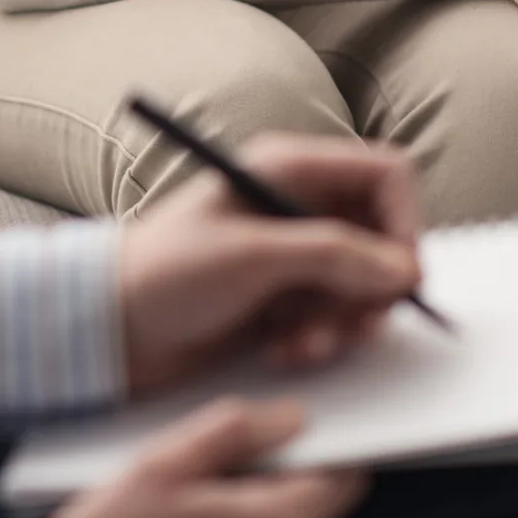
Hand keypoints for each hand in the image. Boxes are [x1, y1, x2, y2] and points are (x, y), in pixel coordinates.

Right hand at [54, 398, 366, 517]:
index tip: (287, 439)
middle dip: (279, 482)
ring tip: (196, 508)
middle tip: (214, 476)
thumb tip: (295, 416)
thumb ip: (236, 431)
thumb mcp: (166, 463)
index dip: (319, 450)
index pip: (344, 477)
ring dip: (256, 511)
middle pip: (315, 505)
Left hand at [117, 135, 422, 398]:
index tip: (403, 277)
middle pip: (384, 237)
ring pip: (364, 285)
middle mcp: (298, 205)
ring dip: (344, 322)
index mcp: (288, 168)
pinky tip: (282, 349)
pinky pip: (336, 317)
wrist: (112, 327)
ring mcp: (294, 254)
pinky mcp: (286, 298)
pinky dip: (320, 338)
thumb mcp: (253, 257)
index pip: (385, 174)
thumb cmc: (164, 272)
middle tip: (356, 322)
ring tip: (302, 341)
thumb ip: (333, 256)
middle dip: (374, 287)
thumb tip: (404, 269)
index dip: (405, 223)